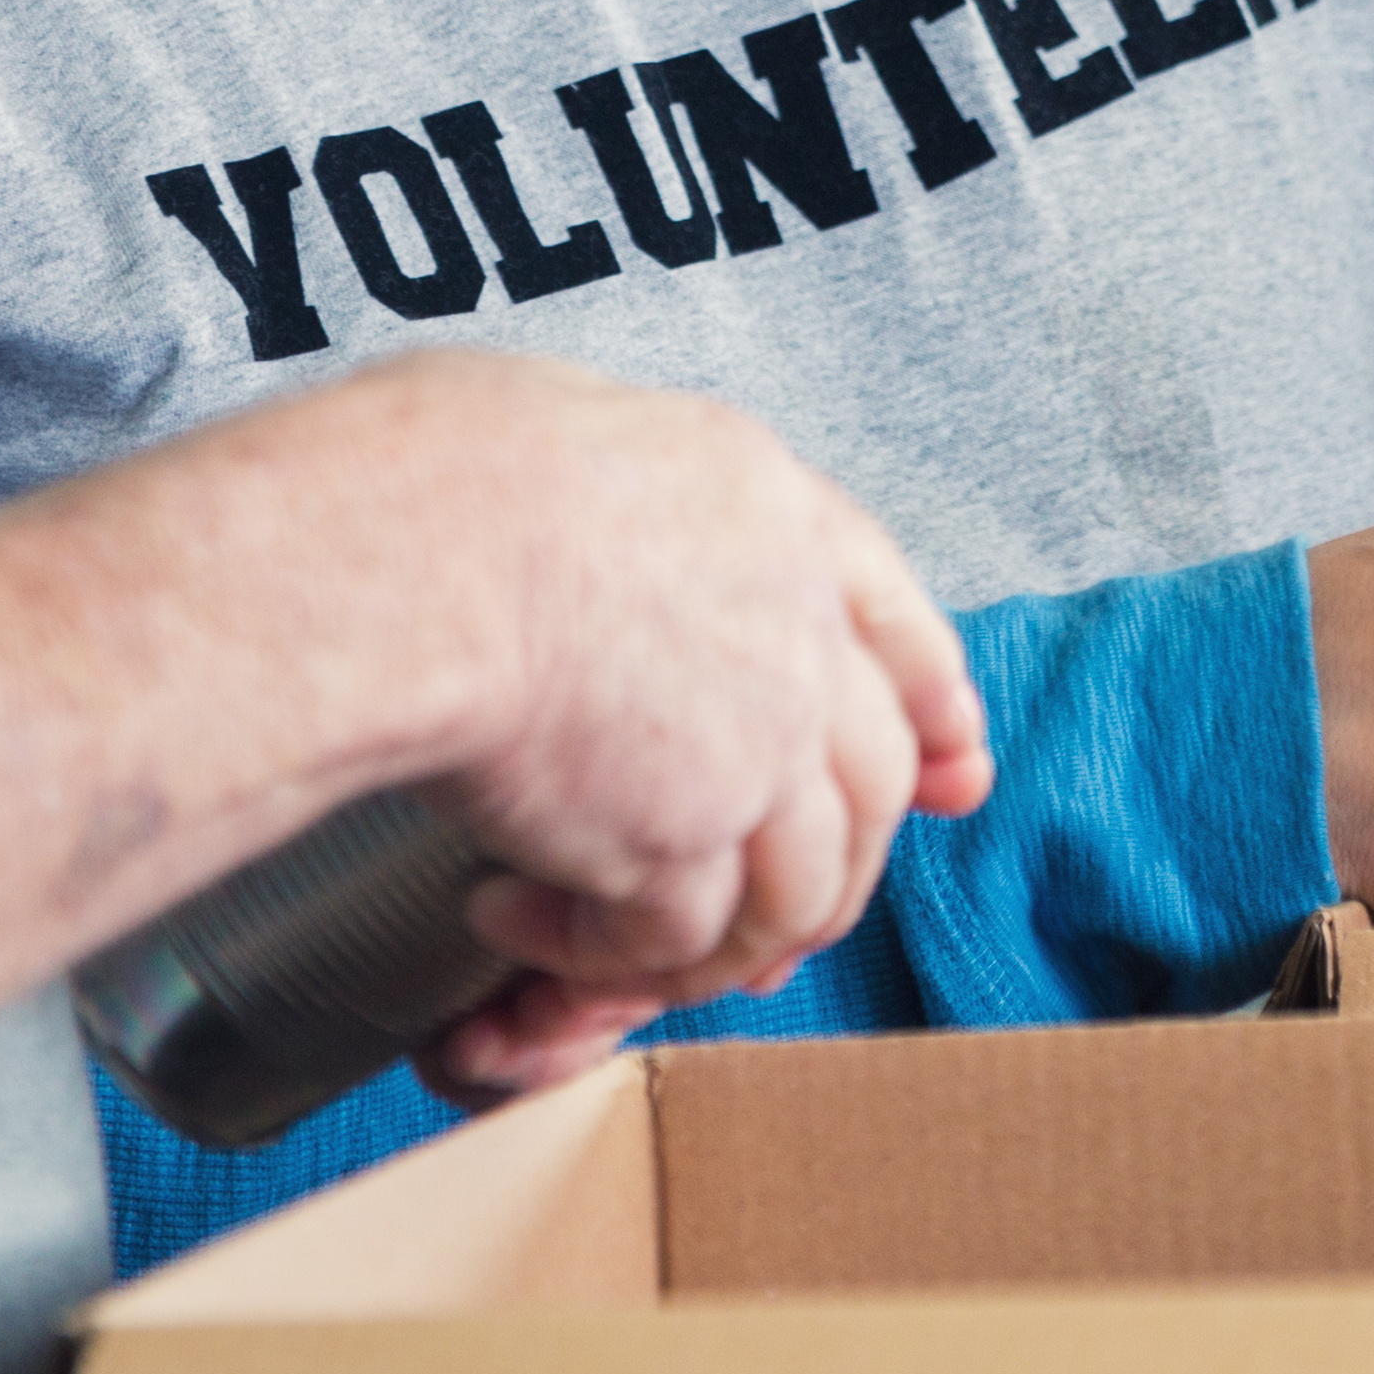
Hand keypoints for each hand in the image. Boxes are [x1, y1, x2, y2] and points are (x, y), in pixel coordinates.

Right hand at [374, 356, 990, 1102]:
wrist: (418, 556)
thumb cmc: (436, 473)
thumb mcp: (562, 419)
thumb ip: (615, 496)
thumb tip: (569, 521)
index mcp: (771, 511)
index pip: (893, 621)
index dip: (929, 703)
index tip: (954, 764)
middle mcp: (798, 633)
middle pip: (874, 779)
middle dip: (840, 862)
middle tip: (767, 928)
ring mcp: (762, 748)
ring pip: (801, 889)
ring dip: (714, 937)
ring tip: (590, 936)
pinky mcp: (686, 847)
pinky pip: (677, 944)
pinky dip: (592, 954)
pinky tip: (502, 916)